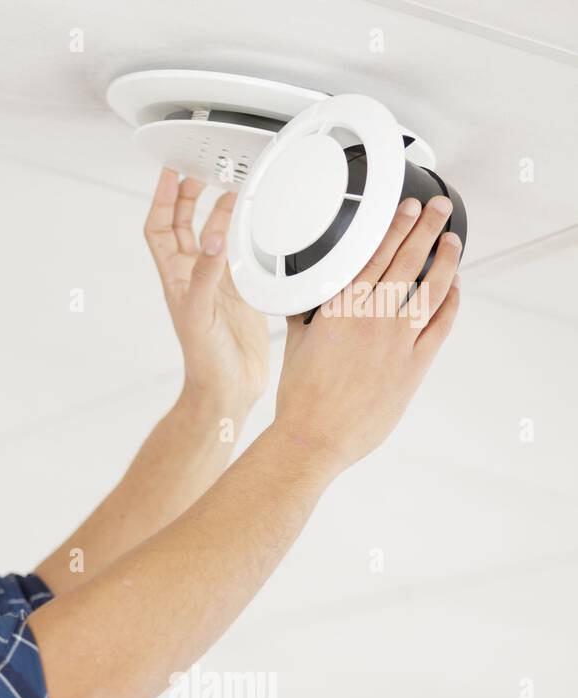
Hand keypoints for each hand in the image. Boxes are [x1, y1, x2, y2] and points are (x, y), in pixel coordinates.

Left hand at [144, 167, 269, 409]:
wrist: (229, 389)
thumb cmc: (205, 361)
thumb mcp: (200, 313)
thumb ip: (207, 275)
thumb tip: (213, 240)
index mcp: (176, 278)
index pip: (159, 229)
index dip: (161, 199)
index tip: (169, 171)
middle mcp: (193, 276)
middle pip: (183, 225)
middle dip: (188, 195)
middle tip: (200, 169)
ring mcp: (215, 283)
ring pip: (211, 235)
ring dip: (217, 210)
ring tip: (228, 185)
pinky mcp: (239, 291)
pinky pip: (237, 253)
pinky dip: (242, 234)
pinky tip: (252, 223)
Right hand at [273, 195, 462, 476]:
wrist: (315, 435)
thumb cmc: (301, 396)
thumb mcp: (296, 345)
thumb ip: (305, 316)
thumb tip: (300, 300)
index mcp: (340, 309)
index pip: (375, 255)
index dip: (395, 227)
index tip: (406, 210)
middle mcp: (373, 317)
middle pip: (408, 260)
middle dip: (426, 228)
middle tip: (438, 208)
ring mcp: (398, 340)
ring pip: (433, 287)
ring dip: (446, 259)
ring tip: (452, 241)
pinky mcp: (414, 364)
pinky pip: (441, 324)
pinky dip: (451, 302)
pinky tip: (454, 288)